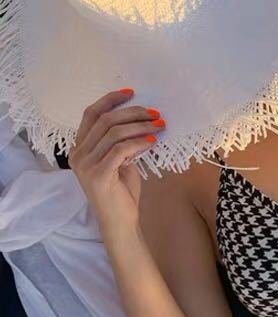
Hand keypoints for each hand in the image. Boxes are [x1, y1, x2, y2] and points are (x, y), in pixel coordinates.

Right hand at [67, 88, 165, 226]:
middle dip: (132, 113)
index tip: (131, 93)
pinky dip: (138, 142)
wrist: (120, 223)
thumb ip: (123, 144)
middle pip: (104, 120)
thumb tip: (141, 123)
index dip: (110, 100)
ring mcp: (86, 165)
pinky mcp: (98, 175)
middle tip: (155, 114)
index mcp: (79, 148)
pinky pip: (120, 150)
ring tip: (159, 126)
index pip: (91, 114)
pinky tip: (152, 142)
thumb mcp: (121, 163)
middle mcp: (78, 154)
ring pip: (113, 133)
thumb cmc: (122, 194)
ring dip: (140, 126)